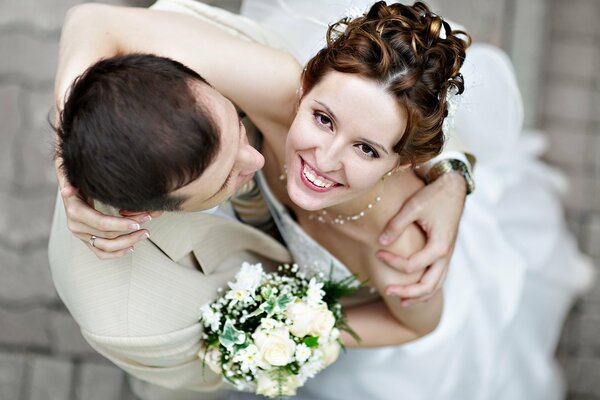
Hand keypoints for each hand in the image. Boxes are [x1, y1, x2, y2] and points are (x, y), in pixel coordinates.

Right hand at [56, 159, 159, 258]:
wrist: (73, 182)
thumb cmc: (78, 174)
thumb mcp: (73, 172)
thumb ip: (69, 178)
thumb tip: (66, 191)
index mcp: (74, 211)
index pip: (101, 223)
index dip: (121, 224)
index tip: (138, 222)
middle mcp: (76, 226)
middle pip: (107, 236)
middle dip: (130, 231)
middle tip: (148, 220)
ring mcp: (81, 234)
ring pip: (106, 247)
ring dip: (128, 242)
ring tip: (145, 233)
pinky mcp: (87, 239)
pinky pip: (101, 253)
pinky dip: (117, 253)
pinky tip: (131, 247)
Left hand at [377, 173, 465, 304]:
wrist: (453, 186)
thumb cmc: (433, 195)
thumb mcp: (413, 206)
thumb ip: (396, 225)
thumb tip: (381, 243)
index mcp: (439, 246)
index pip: (411, 266)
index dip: (392, 262)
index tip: (377, 252)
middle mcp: (446, 255)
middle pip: (428, 286)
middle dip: (407, 292)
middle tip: (386, 291)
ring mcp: (447, 256)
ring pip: (436, 285)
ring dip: (418, 296)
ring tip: (401, 302)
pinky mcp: (445, 253)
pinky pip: (438, 277)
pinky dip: (427, 288)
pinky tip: (414, 291)